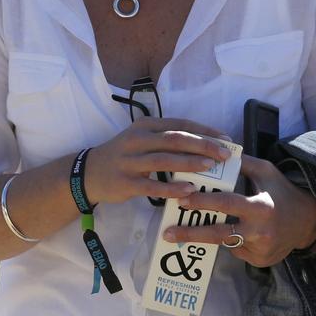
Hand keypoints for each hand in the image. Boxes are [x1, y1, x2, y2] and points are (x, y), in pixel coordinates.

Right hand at [84, 118, 231, 205]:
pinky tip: (188, 190)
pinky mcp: (125, 182)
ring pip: (164, 160)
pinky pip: (152, 185)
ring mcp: (130, 161)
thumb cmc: (124, 155)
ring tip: (210, 167)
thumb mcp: (142, 139)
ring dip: (189, 163)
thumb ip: (167, 140)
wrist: (89, 173)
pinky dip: (171, 187)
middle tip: (224, 154)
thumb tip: (205, 146)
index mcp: (146, 126)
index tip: (226, 139)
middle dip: (203, 145)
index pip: (180, 124)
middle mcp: (138, 139)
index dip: (204, 131)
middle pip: (175, 139)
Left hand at [162, 154, 315, 267]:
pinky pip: (236, 250)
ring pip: (224, 244)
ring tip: (176, 238)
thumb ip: (242, 163)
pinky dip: (228, 242)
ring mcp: (259, 250)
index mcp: (260, 206)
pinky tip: (227, 234)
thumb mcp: (266, 171)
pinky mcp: (259, 261)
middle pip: (219, 234)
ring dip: (202, 239)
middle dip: (191, 233)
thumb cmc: (282, 191)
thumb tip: (215, 152)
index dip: (204, 202)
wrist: (308, 222)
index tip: (182, 201)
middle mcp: (260, 232)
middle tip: (168, 232)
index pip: (227, 204)